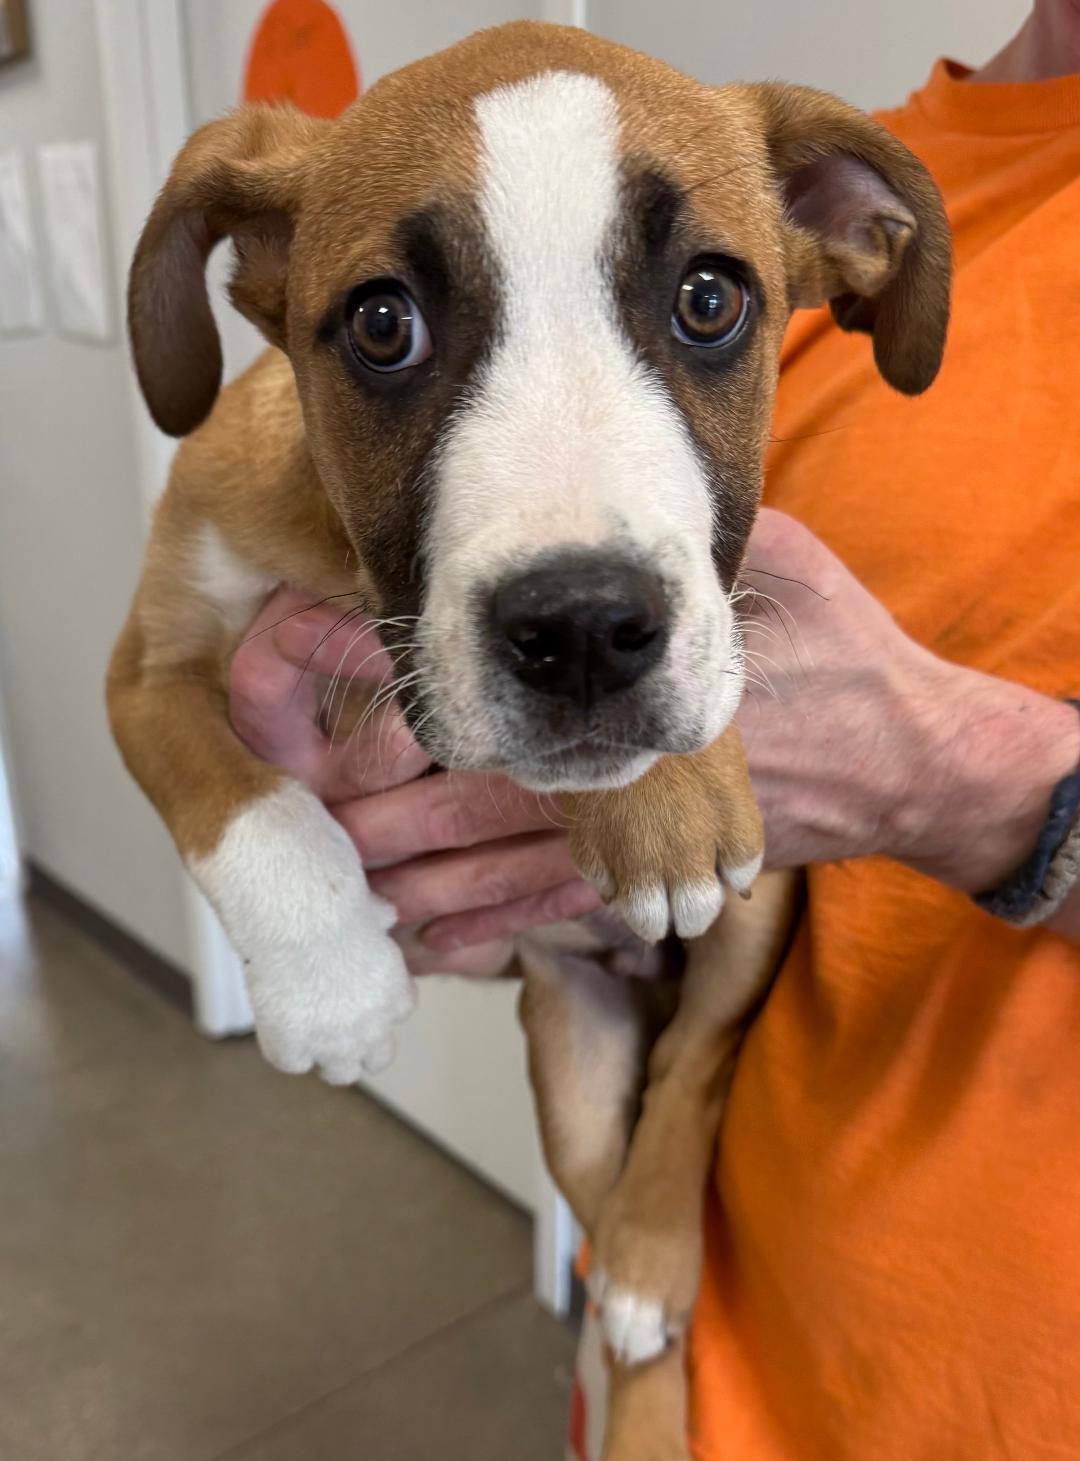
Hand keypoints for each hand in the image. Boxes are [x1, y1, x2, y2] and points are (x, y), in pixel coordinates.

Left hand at [230, 520, 1079, 961]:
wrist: (905, 762)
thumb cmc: (845, 654)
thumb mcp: (771, 563)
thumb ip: (675, 544)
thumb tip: (597, 499)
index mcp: (622, 667)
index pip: (486, 664)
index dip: (388, 673)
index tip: (305, 667)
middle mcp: (616, 756)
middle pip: (467, 787)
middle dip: (377, 801)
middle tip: (295, 805)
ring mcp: (632, 825)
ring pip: (494, 857)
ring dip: (414, 871)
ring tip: (339, 878)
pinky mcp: (650, 871)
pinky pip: (549, 908)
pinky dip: (485, 925)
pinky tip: (426, 939)